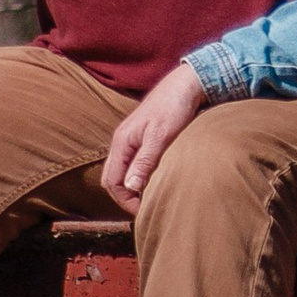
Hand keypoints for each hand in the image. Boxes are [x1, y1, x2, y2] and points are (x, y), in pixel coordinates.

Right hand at [102, 63, 211, 211]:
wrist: (185, 84)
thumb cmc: (174, 107)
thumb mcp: (161, 137)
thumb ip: (145, 162)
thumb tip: (130, 187)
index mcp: (122, 142)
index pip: (111, 181)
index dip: (124, 200)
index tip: (143, 211)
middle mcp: (122, 142)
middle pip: (113, 179)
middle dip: (125, 197)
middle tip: (145, 209)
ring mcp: (132, 140)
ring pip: (124, 171)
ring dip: (133, 187)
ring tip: (151, 199)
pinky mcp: (143, 139)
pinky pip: (134, 163)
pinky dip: (141, 176)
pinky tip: (156, 181)